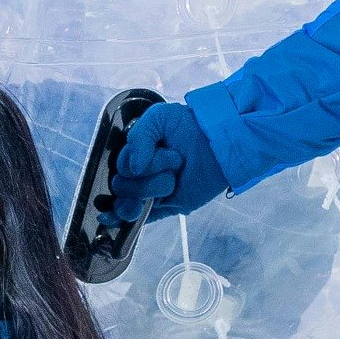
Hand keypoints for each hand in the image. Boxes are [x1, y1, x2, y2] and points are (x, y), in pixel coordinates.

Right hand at [105, 101, 226, 223]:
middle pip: (122, 185)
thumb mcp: (159, 118)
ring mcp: (151, 193)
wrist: (219, 143)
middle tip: (174, 160)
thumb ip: (138, 137)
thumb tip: (134, 170)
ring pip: (130, 202)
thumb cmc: (190, 127)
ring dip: (154, 186)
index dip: (132, 161)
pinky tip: (122, 213)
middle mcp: (140, 175)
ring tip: (175, 176)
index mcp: (136, 154)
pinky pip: (139, 219)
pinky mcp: (165, 208)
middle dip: (149, 172)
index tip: (153, 154)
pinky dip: (127, 218)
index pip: (120, 166)